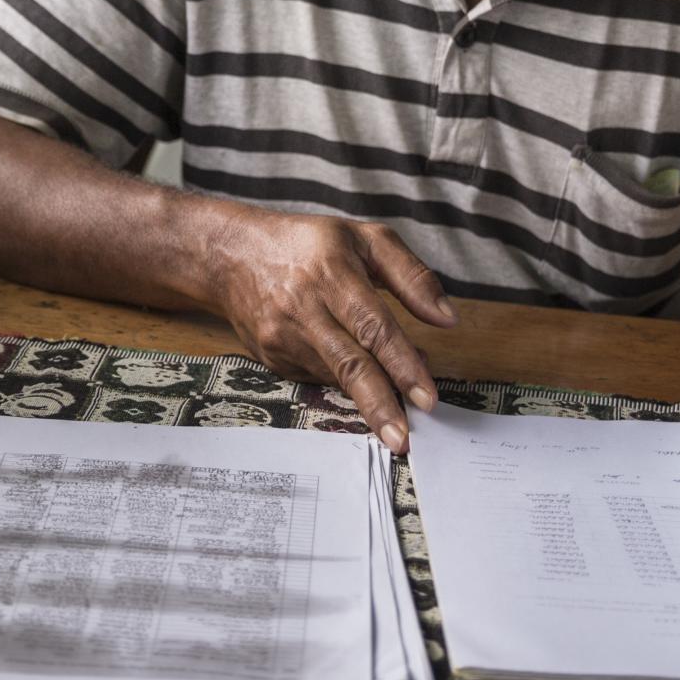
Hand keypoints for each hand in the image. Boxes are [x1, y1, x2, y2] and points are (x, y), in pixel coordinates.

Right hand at [201, 205, 453, 452]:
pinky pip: (318, 378)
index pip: (373, 326)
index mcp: (332, 273)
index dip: (402, 364)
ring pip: (335, 377)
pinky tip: (361, 374)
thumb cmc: (307, 244)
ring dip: (370, 395)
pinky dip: (345, 383)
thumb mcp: (365, 240)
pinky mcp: (272, 359)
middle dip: (379, 405)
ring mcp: (282, 337)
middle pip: (348, 365)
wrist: (231, 255)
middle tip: (404, 439)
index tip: (427, 397)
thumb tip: (448, 319)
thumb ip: (412, 276)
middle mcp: (303, 308)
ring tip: (398, 399)